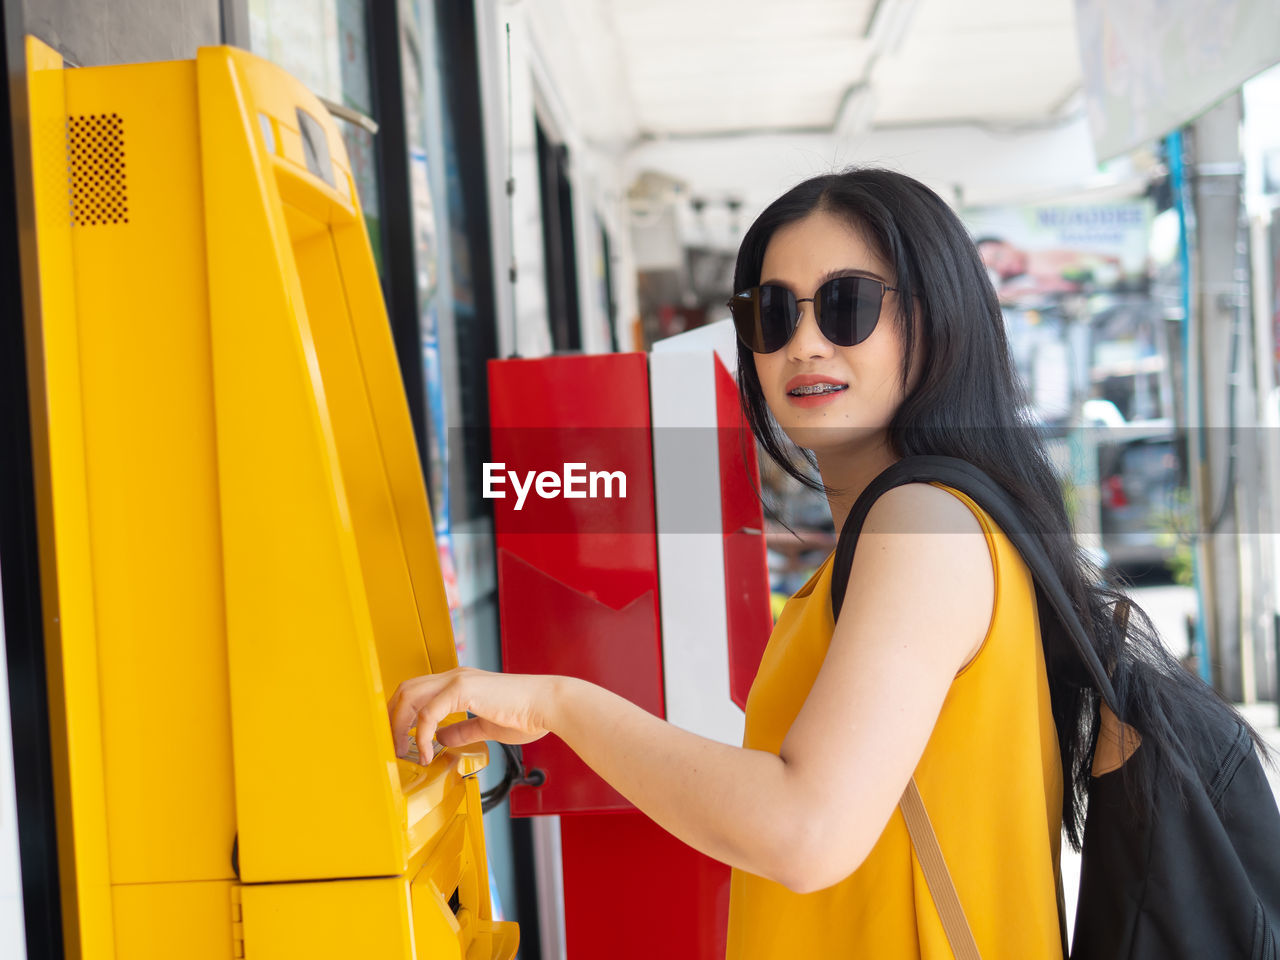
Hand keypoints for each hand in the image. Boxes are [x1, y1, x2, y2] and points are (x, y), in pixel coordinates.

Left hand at [387, 666, 557, 759]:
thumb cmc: (527, 715)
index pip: (417, 692)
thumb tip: (442, 738)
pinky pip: (429, 712)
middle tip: (393, 748)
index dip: (402, 716)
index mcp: (460, 682)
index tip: (400, 742)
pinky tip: (427, 753)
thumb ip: (462, 730)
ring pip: (410, 695)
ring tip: (403, 751)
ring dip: (399, 725)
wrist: (548, 706)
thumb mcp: (486, 726)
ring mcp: (458, 679)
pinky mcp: (464, 689)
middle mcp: (455, 676)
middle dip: (392, 720)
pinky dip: (421, 735)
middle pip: (405, 690)